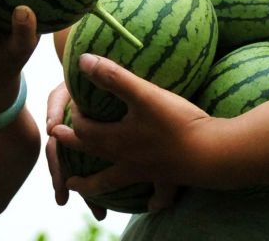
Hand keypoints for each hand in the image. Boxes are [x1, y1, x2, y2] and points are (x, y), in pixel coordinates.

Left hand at [50, 53, 223, 208]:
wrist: (213, 154)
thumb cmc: (176, 122)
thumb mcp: (143, 95)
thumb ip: (113, 77)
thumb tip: (82, 61)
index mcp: (116, 140)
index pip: (85, 130)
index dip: (76, 117)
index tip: (72, 106)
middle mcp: (126, 160)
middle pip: (92, 157)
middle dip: (72, 150)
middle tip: (55, 146)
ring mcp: (146, 173)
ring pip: (114, 182)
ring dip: (95, 186)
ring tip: (81, 191)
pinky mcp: (168, 179)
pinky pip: (159, 195)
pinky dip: (154, 201)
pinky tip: (153, 207)